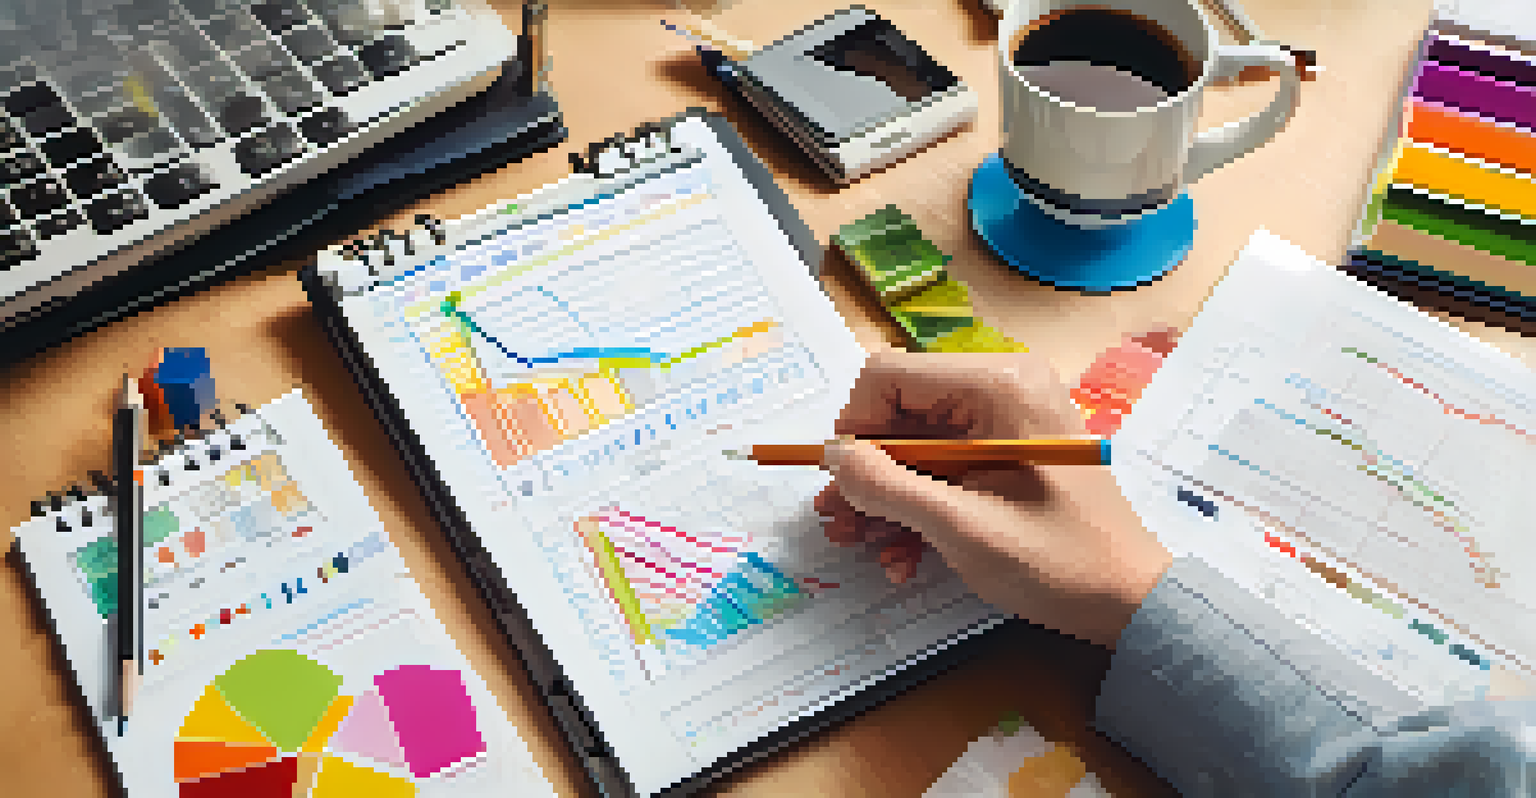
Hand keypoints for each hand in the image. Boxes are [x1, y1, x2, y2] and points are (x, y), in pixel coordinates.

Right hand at [814, 351, 1172, 648]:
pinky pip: (944, 464)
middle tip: (838, 524)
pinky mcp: (1009, 449)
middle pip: (899, 411)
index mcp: (998, 386)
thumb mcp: (961, 526)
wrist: (1129, 598)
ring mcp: (1007, 418)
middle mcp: (1002, 386)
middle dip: (866, 471)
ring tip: (863, 544)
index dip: (854, 427)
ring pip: (916, 442)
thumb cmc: (1059, 561)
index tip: (842, 482)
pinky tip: (905, 554)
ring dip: (886, 495)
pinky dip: (919, 505)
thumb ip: (888, 487)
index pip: (889, 375)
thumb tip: (834, 458)